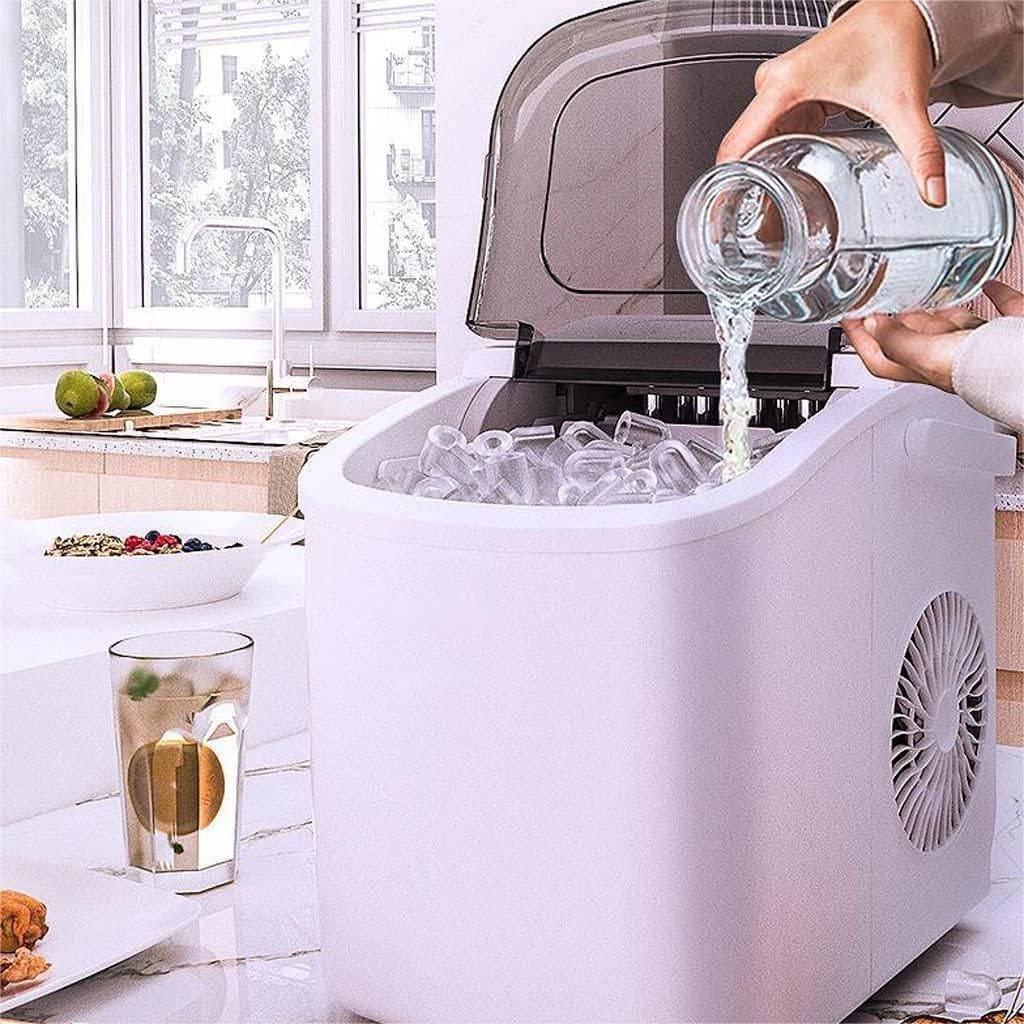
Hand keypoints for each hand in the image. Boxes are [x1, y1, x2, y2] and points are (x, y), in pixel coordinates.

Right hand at [718, 0, 946, 204]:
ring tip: (762, 215)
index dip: (725, 185)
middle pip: (740, 149)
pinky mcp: (787, 96)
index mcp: (785, 86)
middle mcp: (773, 85)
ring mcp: (777, 90)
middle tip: (748, 230)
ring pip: (752, 145)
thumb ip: (920, 152)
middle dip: (742, 189)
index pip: (737, 145)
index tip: (720, 215)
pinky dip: (770, 160)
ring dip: (756, 177)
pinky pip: (767, 135)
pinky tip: (779, 183)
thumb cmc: (894, 41)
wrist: (903, 11)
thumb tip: (932, 192)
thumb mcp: (903, 104)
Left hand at [841, 281, 1021, 390]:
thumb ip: (897, 341)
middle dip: (896, 321)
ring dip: (939, 310)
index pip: (881, 358)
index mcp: (926, 367)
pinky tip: (988, 283)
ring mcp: (981, 344)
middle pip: (915, 340)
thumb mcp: (927, 354)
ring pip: (953, 326)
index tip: (846, 318)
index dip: (858, 340)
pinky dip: (992, 294)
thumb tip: (872, 324)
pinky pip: (1000, 308)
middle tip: (881, 300)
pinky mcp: (1011, 329)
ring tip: (925, 291)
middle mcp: (951, 358)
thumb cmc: (987, 370)